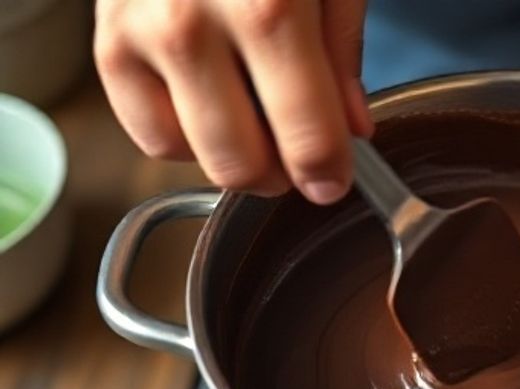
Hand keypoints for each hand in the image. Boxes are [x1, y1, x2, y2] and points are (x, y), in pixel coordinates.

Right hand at [94, 0, 373, 204]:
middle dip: (284, 175)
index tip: (334, 182)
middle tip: (300, 158)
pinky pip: (151, 136)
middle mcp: (193, 27)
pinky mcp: (108, 46)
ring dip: (239, 160)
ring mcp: (142, 37)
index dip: (327, 174)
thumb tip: (353, 130)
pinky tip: (215, 111)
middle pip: (246, 162)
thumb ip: (344, 52)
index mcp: (267, 6)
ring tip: (261, 125)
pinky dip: (189, 140)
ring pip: (198, 157)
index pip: (306, 135)